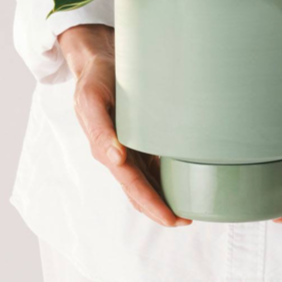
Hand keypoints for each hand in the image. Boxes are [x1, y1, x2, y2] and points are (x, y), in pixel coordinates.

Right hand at [58, 24, 190, 227]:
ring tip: (189, 210)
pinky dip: (165, 179)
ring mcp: (129, 149)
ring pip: (147, 183)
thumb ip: (99, 129)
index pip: (132, 185)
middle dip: (161, 210)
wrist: (99, 61)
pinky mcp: (139, 139)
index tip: (171, 218)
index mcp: (106, 149)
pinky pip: (152, 166)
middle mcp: (119, 154)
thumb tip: (115, 160)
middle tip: (187, 221)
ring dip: (164, 199)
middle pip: (140, 191)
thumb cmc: (97, 79)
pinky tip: (185, 182)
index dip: (151, 203)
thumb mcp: (92, 99)